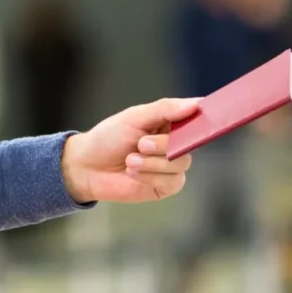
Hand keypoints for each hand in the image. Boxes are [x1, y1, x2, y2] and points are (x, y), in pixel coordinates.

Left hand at [60, 98, 199, 203]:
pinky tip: (132, 173)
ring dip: (152, 162)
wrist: (87, 167)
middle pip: (189, 143)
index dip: (204, 116)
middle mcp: (175, 144)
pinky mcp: (165, 186)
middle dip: (163, 145)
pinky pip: (172, 182)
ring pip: (181, 163)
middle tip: (140, 144)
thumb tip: (195, 105)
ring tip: (130, 160)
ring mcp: (171, 166)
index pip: (197, 117)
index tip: (204, 113)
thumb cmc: (108, 138)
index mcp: (169, 123)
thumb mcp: (133, 117)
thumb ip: (164, 109)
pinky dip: (150, 177)